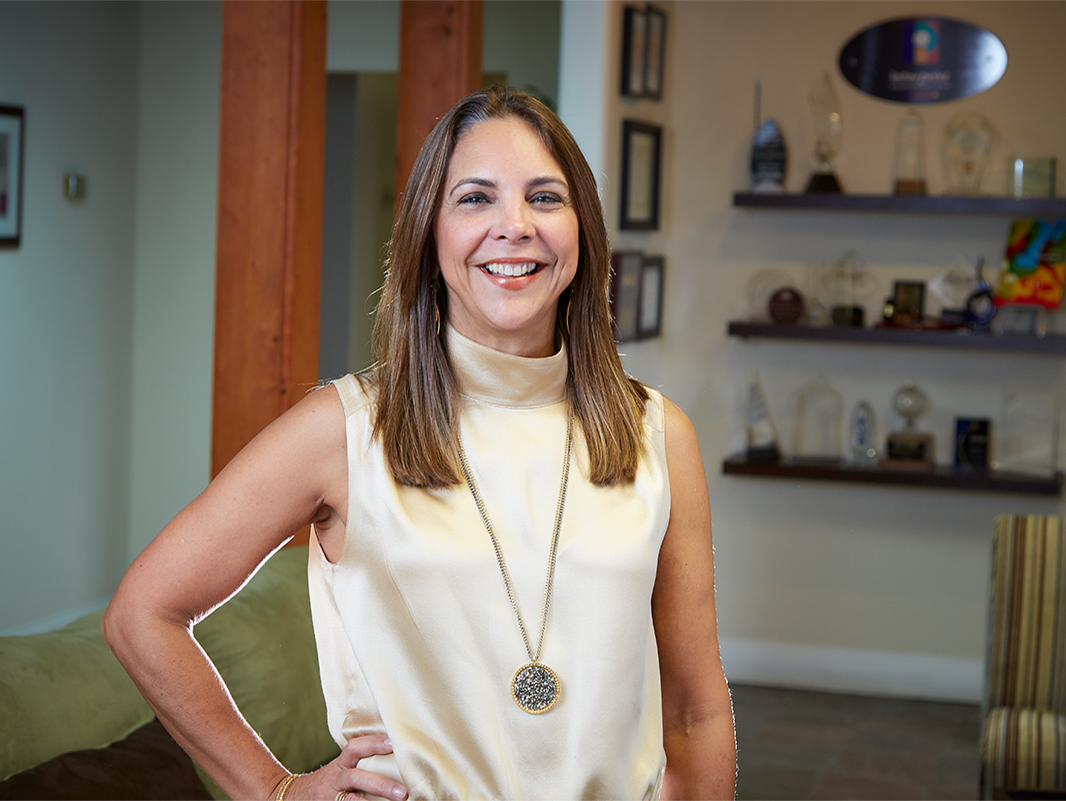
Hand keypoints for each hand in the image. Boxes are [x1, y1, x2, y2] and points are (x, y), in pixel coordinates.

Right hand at [281, 735, 407, 799]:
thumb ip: (360, 761)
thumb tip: (396, 753)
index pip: (355, 748)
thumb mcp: (341, 766)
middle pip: (357, 778)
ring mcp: (331, 797)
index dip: (372, 743)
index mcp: (341, 764)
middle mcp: (336, 780)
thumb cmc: (330, 780)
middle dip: (381, 785)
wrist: (294, 796)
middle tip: (402, 792)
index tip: (392, 742)